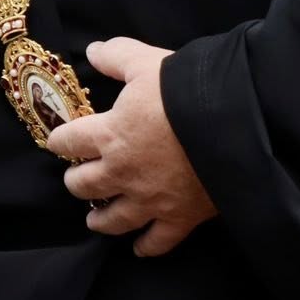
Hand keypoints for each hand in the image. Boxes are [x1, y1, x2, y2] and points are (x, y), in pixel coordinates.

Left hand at [45, 36, 218, 256]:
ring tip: (94, 218)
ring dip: (99, 219)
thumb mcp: (145, 62)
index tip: (60, 141)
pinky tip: (139, 248)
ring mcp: (150, 199)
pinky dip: (146, 247)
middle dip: (76, 181)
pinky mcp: (181, 217)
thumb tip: (93, 51)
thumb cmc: (186, 91)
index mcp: (108, 135)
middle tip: (78, 178)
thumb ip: (115, 56)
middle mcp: (122, 172)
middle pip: (82, 186)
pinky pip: (158, 241)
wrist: (239, 124)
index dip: (60, 140)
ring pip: (112, 219)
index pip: (66, 142)